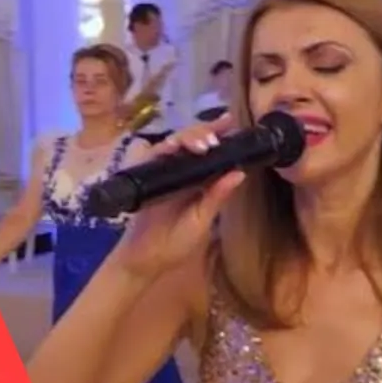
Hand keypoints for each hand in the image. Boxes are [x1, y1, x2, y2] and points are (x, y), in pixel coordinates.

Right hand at [111, 116, 245, 279]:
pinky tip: (171, 148)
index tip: (231, 122)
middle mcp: (178, 169)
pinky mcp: (141, 175)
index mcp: (197, 178)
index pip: (208, 150)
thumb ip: (217, 197)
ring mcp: (159, 171)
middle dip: (203, 132)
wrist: (147, 260)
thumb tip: (240, 172)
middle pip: (190, 139)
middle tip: (215, 138)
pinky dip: (160, 149)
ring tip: (202, 145)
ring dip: (186, 139)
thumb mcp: (202, 220)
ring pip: (172, 142)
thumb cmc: (175, 242)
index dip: (217, 133)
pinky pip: (149, 156)